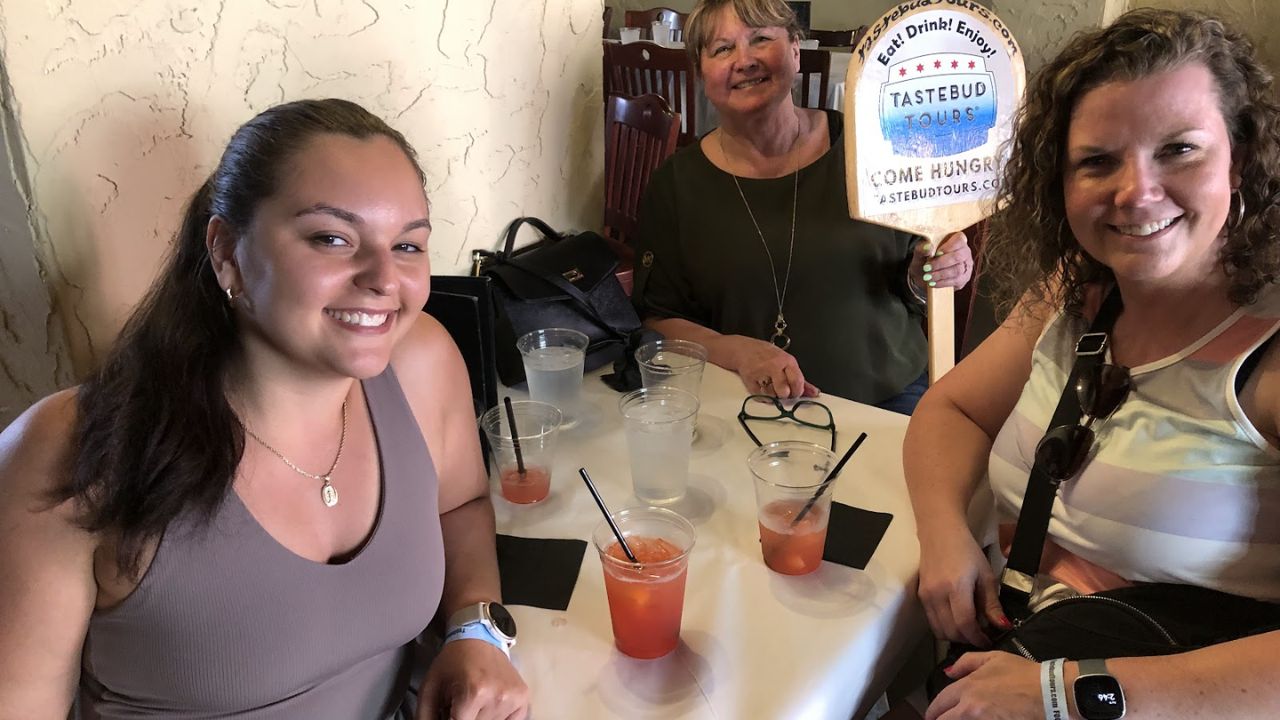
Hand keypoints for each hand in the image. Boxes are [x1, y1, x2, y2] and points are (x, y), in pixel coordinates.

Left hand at [417, 640, 528, 719]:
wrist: (479, 637)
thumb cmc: (453, 661)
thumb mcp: (430, 688)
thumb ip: (425, 716)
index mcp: (474, 692)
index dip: (450, 718)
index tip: (449, 710)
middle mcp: (498, 696)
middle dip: (464, 718)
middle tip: (459, 705)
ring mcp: (513, 698)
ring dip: (480, 718)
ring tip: (473, 703)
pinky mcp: (522, 697)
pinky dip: (497, 718)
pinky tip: (488, 705)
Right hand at [714, 335, 818, 398]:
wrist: (744, 350)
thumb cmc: (768, 356)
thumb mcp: (786, 362)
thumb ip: (800, 379)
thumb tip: (814, 393)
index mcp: (787, 361)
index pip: (797, 382)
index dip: (797, 391)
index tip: (795, 392)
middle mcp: (774, 366)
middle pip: (784, 392)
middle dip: (784, 395)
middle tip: (781, 389)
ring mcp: (760, 373)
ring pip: (772, 396)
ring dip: (773, 395)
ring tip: (770, 385)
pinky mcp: (749, 381)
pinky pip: (760, 397)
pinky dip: (762, 395)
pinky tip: (761, 385)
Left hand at [910, 232, 972, 291]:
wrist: (923, 275)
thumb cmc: (924, 259)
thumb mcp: (920, 252)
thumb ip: (922, 248)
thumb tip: (928, 247)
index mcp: (957, 239)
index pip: (959, 239)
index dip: (948, 247)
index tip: (936, 253)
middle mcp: (965, 251)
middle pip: (958, 257)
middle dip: (940, 263)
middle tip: (926, 268)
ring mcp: (966, 265)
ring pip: (957, 270)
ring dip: (940, 274)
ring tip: (927, 277)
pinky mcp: (964, 278)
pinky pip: (956, 281)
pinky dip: (942, 282)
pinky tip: (933, 282)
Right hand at [917, 531, 1009, 647]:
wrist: (940, 533)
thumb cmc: (967, 551)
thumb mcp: (986, 575)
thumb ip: (992, 604)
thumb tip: (1001, 626)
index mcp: (956, 588)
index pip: (965, 624)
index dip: (978, 638)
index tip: (989, 641)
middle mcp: (937, 595)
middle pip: (951, 631)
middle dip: (968, 639)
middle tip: (981, 636)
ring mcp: (926, 596)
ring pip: (939, 630)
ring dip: (955, 636)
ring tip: (969, 630)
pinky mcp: (920, 596)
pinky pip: (932, 621)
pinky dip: (945, 627)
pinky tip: (956, 619)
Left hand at [926, 652, 1041, 719]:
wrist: (1050, 692)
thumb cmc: (1023, 674)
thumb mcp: (994, 658)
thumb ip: (967, 662)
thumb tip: (949, 672)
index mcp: (967, 688)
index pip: (940, 703)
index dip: (933, 711)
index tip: (931, 715)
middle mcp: (970, 708)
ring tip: (955, 719)